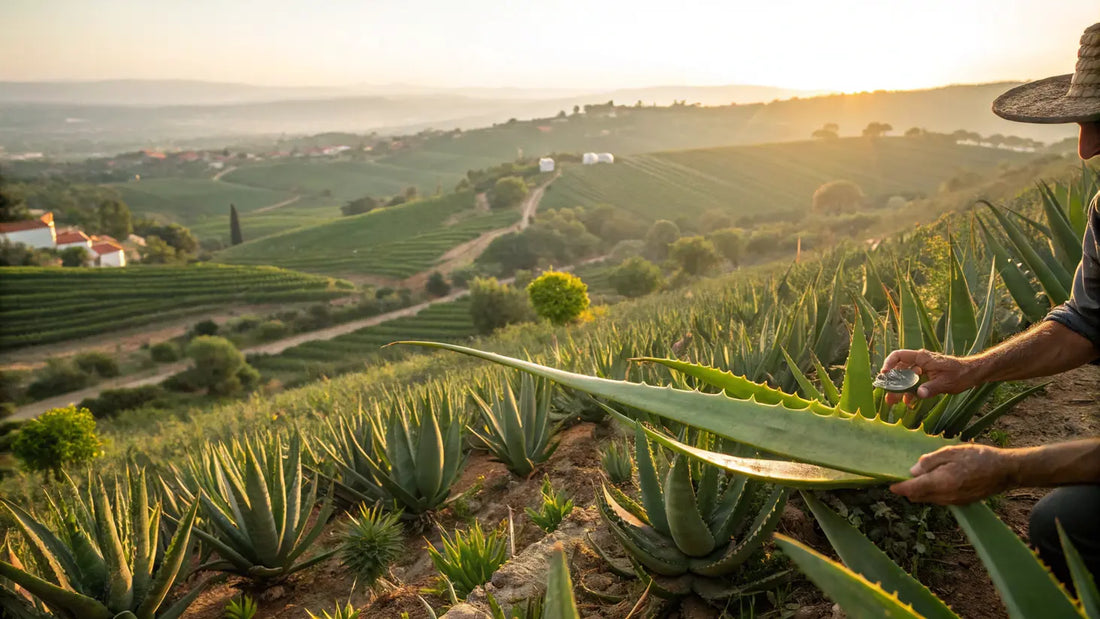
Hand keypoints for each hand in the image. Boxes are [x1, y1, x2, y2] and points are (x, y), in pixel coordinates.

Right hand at [880, 349, 978, 404]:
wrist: (972, 374)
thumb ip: (931, 388)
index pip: (899, 355)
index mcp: (922, 358)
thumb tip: (919, 395)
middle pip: (899, 369)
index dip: (888, 364)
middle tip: (887, 396)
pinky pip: (913, 383)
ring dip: (899, 389)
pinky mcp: (925, 376)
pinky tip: (908, 402)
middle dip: (892, 383)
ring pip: (905, 378)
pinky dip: (909, 392)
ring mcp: (922, 369)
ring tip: (893, 402)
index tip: (884, 376)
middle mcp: (919, 361)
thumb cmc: (961, 374)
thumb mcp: (946, 383)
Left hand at [889, 444, 1016, 504]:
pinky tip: (935, 480)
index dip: (900, 488)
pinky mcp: (962, 503)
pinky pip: (940, 499)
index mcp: (942, 482)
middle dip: (908, 490)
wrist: (1005, 471)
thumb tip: (913, 471)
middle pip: (919, 497)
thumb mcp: (951, 452)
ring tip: (918, 477)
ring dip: (921, 491)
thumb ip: (930, 462)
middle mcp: (946, 496)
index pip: (913, 489)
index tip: (890, 484)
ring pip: (929, 499)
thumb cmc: (979, 457)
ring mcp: (955, 501)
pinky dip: (932, 492)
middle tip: (902, 477)